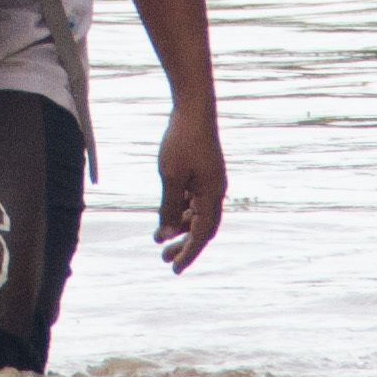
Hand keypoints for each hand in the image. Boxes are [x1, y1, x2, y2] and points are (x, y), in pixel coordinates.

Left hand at [151, 99, 225, 271]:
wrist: (193, 107)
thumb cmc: (181, 141)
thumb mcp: (171, 177)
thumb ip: (168, 207)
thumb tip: (166, 235)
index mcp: (212, 196)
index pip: (201, 235)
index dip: (188, 254)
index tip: (173, 269)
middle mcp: (216, 192)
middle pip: (202, 228)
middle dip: (184, 245)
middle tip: (164, 259)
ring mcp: (211, 182)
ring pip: (197, 215)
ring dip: (180, 228)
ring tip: (160, 240)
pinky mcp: (204, 173)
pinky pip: (194, 201)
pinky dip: (181, 211)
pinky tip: (166, 216)